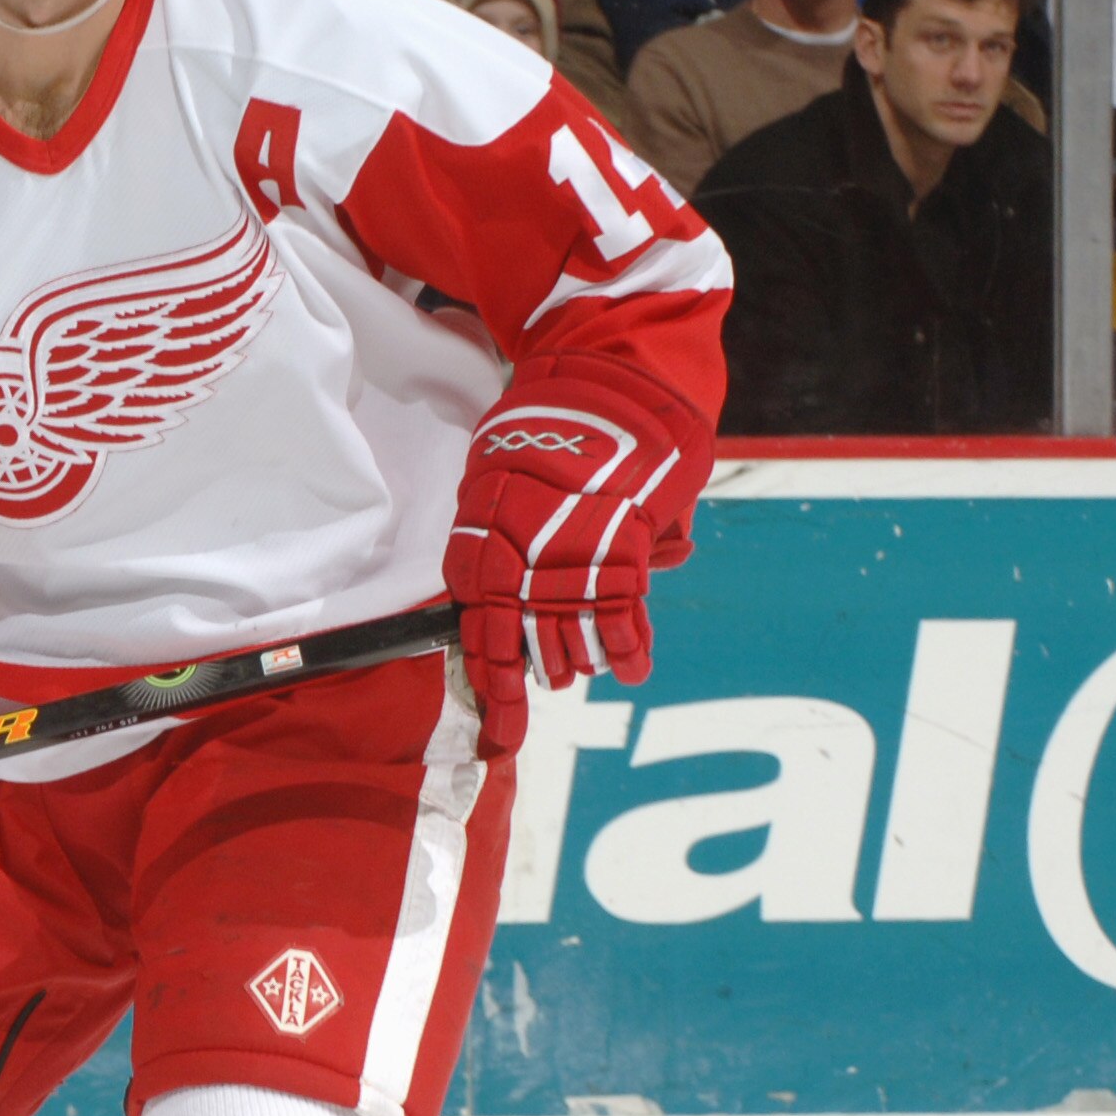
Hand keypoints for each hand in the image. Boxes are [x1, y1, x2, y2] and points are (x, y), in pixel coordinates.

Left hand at [440, 377, 705, 753]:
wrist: (609, 386)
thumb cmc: (545, 423)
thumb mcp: (495, 473)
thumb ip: (500, 529)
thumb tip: (502, 578)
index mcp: (480, 539)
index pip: (480, 627)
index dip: (492, 679)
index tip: (498, 729)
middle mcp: (521, 559)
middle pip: (523, 642)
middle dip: (535, 674)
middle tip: (548, 686)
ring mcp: (571, 561)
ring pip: (572, 636)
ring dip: (578, 660)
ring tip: (580, 670)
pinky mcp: (621, 554)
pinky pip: (621, 617)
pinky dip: (629, 647)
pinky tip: (635, 669)